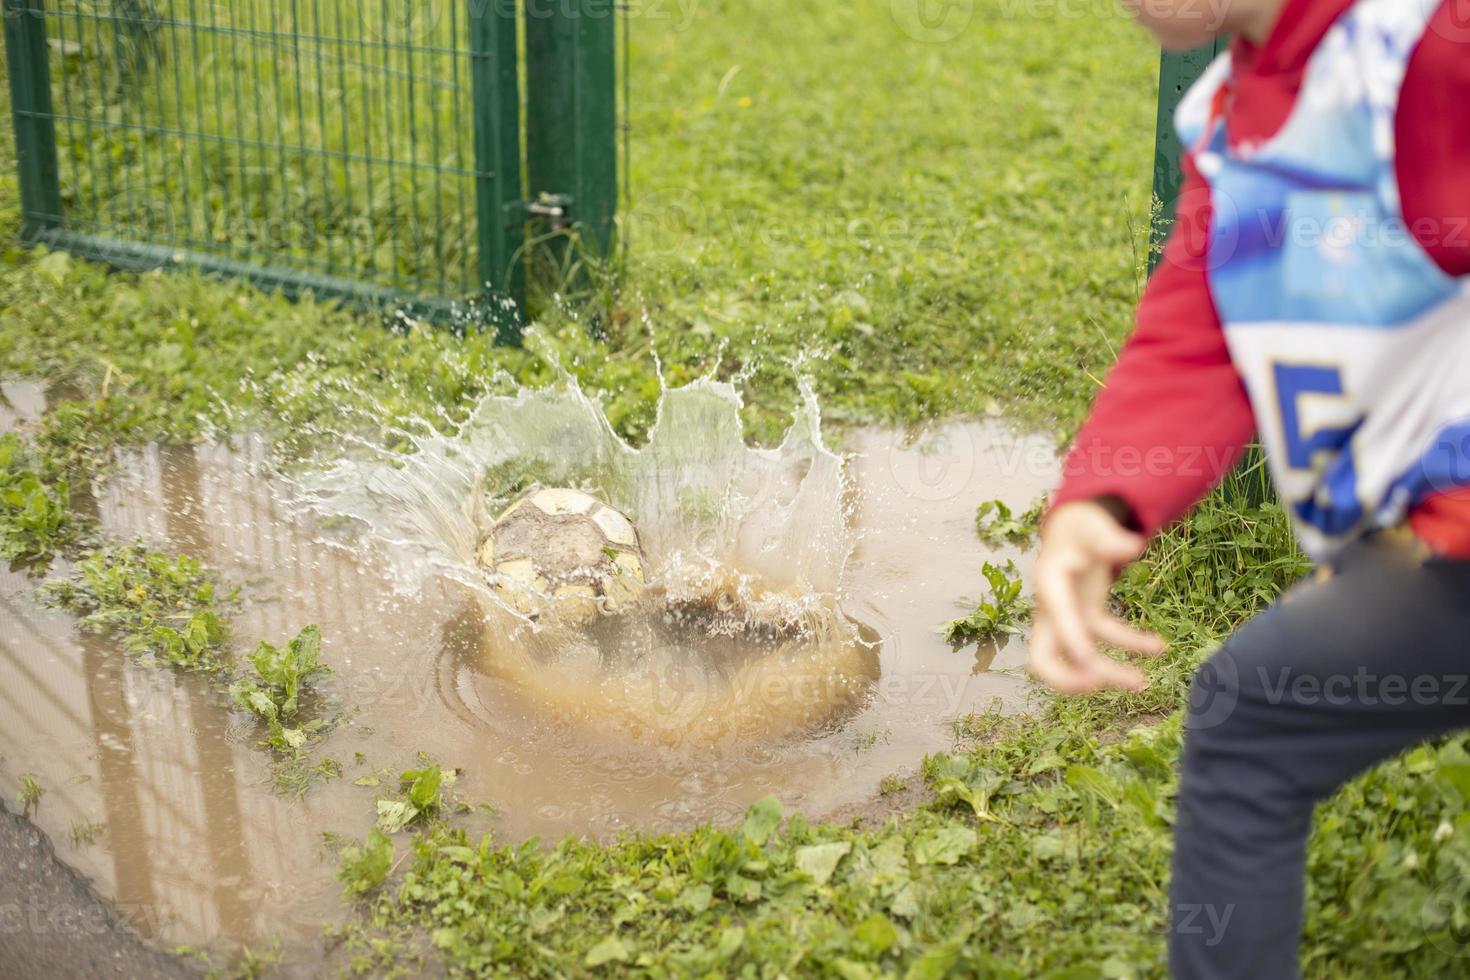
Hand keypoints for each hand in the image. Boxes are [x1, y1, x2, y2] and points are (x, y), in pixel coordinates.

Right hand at [1028, 500, 1164, 693]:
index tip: (1092, 670)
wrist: (1075, 525)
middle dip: (1066, 678)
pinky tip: (1159, 647)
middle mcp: (1052, 608)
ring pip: (1079, 657)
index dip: (1072, 644)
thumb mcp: (1093, 525)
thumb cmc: (1081, 525)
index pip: (1056, 619)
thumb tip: (1133, 546)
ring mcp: (1070, 616)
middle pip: (1043, 657)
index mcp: (1049, 583)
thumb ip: (1109, 537)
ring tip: (1142, 684)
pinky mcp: (1088, 615)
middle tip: (1096, 686)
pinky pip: (1107, 638)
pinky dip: (1131, 644)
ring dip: (1108, 673)